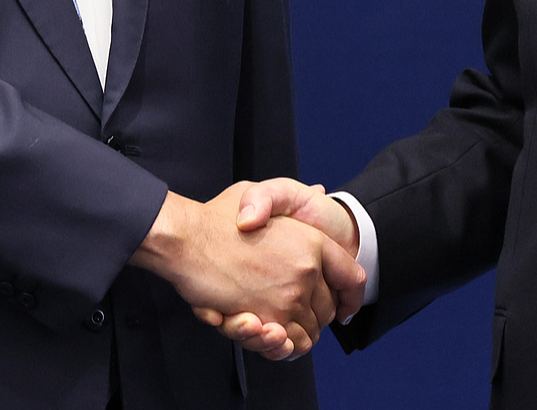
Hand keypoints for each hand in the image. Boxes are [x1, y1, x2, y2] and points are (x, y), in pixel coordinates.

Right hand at [132, 183, 363, 360]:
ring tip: (273, 325)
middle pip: (328, 309)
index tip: (344, 304)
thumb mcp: (258, 192)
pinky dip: (278, 345)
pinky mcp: (265, 320)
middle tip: (291, 310)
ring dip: (293, 333)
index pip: (352, 276)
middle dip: (314, 315)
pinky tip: (268, 333)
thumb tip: (320, 191)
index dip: (350, 294)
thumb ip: (289, 199)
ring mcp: (287, 297)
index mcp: (312, 241)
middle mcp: (306, 271)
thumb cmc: (218, 215)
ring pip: (306, 331)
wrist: (185, 237)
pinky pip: (285, 343)